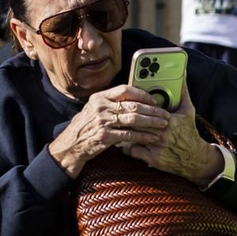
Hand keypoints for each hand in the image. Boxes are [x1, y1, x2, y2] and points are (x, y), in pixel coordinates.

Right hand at [47, 84, 170, 179]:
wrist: (71, 145)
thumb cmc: (87, 126)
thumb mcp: (95, 109)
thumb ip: (112, 103)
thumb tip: (137, 98)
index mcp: (99, 97)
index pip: (125, 90)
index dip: (143, 94)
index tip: (155, 100)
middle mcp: (100, 107)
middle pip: (133, 105)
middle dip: (153, 110)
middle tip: (165, 114)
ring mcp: (102, 121)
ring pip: (134, 119)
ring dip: (151, 122)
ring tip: (163, 124)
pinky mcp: (105, 136)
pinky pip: (129, 135)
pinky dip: (144, 136)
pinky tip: (153, 137)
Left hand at [126, 79, 225, 186]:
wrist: (195, 157)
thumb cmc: (189, 132)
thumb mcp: (188, 110)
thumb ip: (182, 91)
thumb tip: (182, 73)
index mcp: (167, 120)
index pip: (142, 111)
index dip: (132, 108)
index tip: (127, 106)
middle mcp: (161, 133)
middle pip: (135, 123)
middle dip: (126, 120)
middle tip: (120, 116)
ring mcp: (156, 147)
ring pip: (131, 137)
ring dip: (125, 133)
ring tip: (122, 128)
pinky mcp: (153, 159)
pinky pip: (133, 151)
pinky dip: (128, 148)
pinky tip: (128, 143)